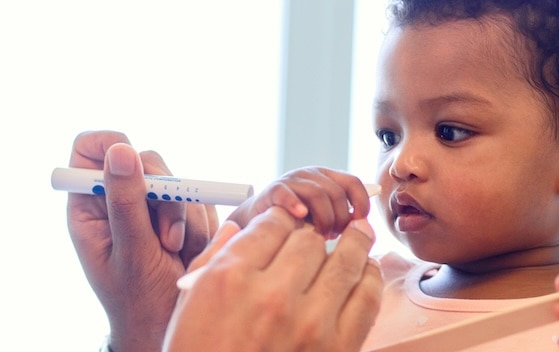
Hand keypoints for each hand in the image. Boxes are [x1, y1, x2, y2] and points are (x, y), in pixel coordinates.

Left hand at [66, 131, 218, 351]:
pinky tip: (190, 254)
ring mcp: (149, 206)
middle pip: (144, 160)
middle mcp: (117, 200)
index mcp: (90, 207)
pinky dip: (202, 227)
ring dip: (186, 220)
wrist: (169, 327)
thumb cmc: (138, 301)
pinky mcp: (178, 215)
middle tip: (168, 239)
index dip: (110, 144)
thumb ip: (126, 203)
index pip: (89, 149)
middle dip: (165, 198)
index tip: (134, 164)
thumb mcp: (132, 254)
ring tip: (177, 256)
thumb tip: (119, 150)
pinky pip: (199, 201)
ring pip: (177, 182)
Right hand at [164, 207, 381, 351]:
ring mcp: (309, 322)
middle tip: (316, 239)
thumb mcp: (188, 306)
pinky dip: (370, 279)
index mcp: (230, 278)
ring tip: (359, 235)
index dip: (282, 220)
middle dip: (311, 236)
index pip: (272, 224)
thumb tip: (238, 229)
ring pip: (345, 261)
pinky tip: (367, 271)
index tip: (286, 226)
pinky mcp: (337, 348)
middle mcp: (272, 294)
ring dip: (354, 244)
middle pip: (309, 240)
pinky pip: (366, 298)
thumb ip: (212, 260)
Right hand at [226, 167, 372, 238]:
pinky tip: (301, 218)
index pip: (353, 183)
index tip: (360, 224)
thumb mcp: (323, 218)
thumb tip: (363, 228)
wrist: (259, 221)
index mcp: (327, 178)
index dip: (361, 203)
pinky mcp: (273, 190)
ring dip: (324, 218)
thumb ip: (342, 218)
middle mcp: (310, 175)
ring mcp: (291, 180)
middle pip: (337, 192)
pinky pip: (287, 193)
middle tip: (334, 236)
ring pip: (318, 194)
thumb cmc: (296, 223)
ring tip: (320, 235)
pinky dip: (296, 205)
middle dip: (340, 218)